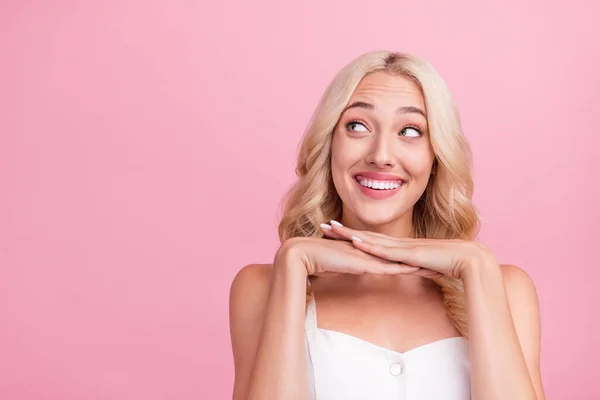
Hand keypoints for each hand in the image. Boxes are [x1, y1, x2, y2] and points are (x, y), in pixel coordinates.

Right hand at [277, 236, 438, 277]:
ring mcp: (367, 256)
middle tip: (442, 264)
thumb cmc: (317, 260)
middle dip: (423, 261)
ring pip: (399, 262)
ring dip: (419, 266)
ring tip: (438, 270)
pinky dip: (402, 269)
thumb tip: (355, 270)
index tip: (427, 263)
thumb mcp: (339, 265)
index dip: (411, 259)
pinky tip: (416, 271)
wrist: (303, 253)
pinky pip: (386, 267)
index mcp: (367, 253)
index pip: (394, 256)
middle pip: (403, 257)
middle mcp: (370, 252)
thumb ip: (349, 266)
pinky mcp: (362, 263)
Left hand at [322, 220, 494, 279]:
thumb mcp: (423, 268)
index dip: (351, 236)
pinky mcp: (408, 254)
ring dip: (349, 235)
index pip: (370, 240)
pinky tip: (354, 241)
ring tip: (330, 231)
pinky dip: (368, 245)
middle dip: (342, 231)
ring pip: (370, 239)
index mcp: (399, 247)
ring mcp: (402, 247)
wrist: (469, 260)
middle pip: (364, 235)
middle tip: (323, 226)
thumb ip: (412, 269)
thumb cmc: (449, 264)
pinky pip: (384, 249)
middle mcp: (397, 243)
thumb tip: (405, 274)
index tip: (334, 233)